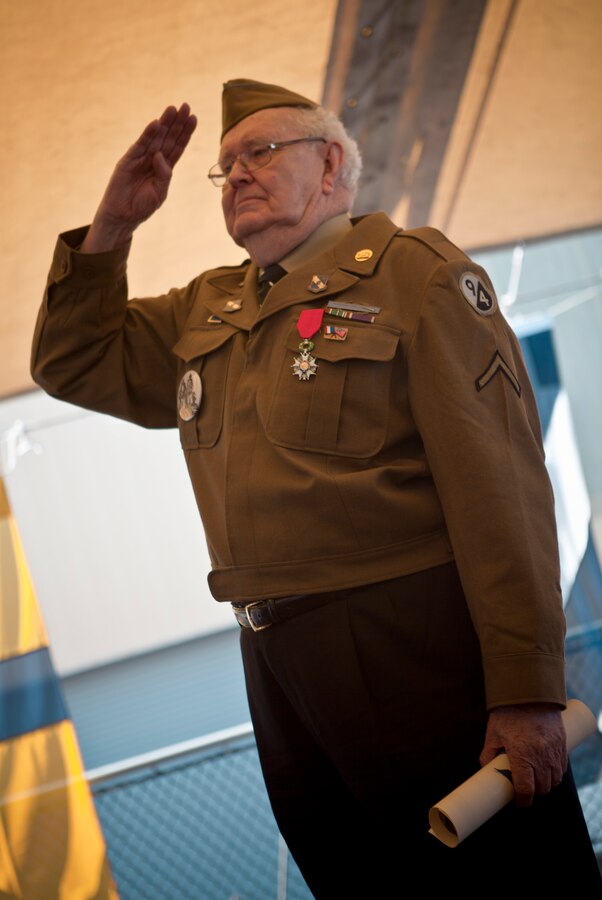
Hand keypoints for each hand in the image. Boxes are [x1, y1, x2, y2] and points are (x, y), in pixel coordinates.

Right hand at [82, 103, 196, 251]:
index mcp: (164, 167)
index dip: (185, 133)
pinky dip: (147, 134)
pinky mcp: (128, 161)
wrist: (123, 216)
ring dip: (164, 123)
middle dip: (177, 122)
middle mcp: (153, 159)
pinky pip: (140, 145)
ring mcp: (140, 158)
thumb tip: (161, 156)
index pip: (177, 146)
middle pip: (168, 137)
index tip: (193, 118)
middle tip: (186, 106)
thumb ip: (164, 176)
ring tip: (173, 108)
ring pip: (155, 138)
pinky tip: (156, 124)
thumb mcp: (160, 193)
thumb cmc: (142, 207)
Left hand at [479, 703, 567, 806]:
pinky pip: (562, 767)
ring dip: (546, 784)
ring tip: (536, 779)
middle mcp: (540, 757)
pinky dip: (556, 773)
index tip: (519, 802)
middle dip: (534, 792)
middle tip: (525, 788)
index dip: (522, 800)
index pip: (526, 789)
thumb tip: (485, 768)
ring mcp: (553, 751)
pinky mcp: (562, 744)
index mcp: (521, 756)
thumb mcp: (493, 732)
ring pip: (555, 780)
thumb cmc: (508, 712)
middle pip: (542, 788)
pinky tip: (547, 769)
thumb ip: (488, 752)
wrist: (529, 692)